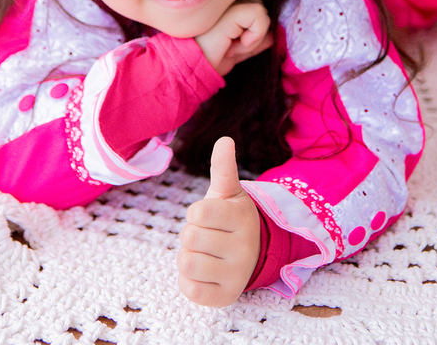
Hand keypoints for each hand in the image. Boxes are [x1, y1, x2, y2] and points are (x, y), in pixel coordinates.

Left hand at [177, 137, 260, 307]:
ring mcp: (236, 275)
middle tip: (207, 236)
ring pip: (187, 263)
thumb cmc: (229, 219)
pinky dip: (188, 280)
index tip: (207, 216)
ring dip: (187, 256)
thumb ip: (223, 168)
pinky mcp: (224, 297)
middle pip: (189, 237)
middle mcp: (245, 248)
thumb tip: (224, 140)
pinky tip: (203, 272)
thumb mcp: (227, 193)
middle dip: (190, 234)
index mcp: (243, 218)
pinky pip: (189, 289)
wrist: (249, 254)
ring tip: (203, 253)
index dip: (195, 213)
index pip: (197, 212)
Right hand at [194, 0, 271, 74]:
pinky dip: (255, 35)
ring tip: (232, 45)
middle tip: (232, 45)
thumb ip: (251, 41)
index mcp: (220, 2)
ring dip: (254, 34)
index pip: (250, 1)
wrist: (187, 67)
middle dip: (252, 29)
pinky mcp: (232, 9)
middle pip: (257, 3)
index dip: (248, 26)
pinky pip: (260, 15)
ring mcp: (226, 0)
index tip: (230, 42)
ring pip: (260, 10)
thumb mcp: (234, 51)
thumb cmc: (205, 59)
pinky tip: (238, 44)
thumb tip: (271, 37)